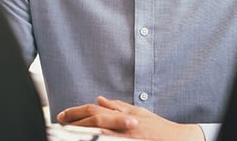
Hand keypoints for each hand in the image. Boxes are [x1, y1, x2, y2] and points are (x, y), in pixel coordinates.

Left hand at [57, 95, 204, 140]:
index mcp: (122, 115)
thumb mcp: (139, 112)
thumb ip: (118, 106)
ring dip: (80, 133)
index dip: (76, 112)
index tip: (62, 116)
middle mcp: (122, 126)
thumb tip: (100, 99)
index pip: (94, 110)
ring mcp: (125, 138)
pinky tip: (85, 139)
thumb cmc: (158, 128)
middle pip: (92, 122)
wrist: (178, 140)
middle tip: (59, 124)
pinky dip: (96, 139)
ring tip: (66, 133)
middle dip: (73, 122)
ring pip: (97, 135)